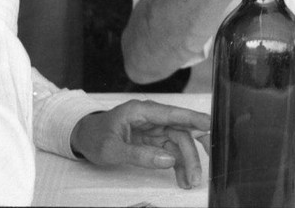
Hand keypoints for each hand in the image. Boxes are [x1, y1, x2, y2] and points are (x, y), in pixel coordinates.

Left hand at [69, 100, 210, 189]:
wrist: (84, 136)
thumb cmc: (96, 137)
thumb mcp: (113, 149)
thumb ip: (140, 155)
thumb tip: (169, 161)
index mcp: (142, 111)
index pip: (173, 114)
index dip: (193, 118)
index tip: (210, 124)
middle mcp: (152, 118)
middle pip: (180, 131)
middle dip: (192, 152)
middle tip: (200, 171)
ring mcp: (154, 129)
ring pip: (178, 143)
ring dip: (187, 162)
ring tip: (191, 181)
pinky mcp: (153, 140)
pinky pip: (170, 151)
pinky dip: (177, 165)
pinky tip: (182, 178)